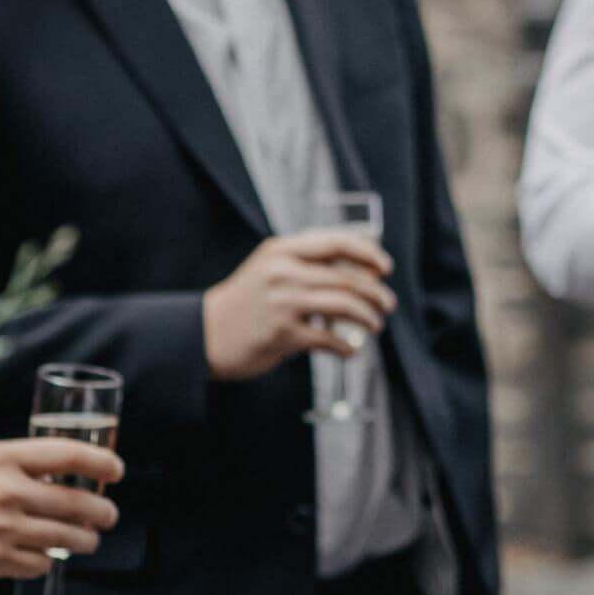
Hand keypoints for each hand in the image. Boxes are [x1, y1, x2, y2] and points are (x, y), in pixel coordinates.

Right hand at [0, 437, 122, 579]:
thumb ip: (21, 466)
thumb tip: (67, 477)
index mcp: (3, 459)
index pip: (68, 455)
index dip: (101, 462)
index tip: (117, 471)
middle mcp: (7, 493)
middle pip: (77, 502)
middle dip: (102, 511)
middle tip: (109, 515)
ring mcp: (2, 529)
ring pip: (67, 538)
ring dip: (86, 541)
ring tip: (89, 540)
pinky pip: (40, 564)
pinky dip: (46, 561)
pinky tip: (44, 555)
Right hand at [202, 231, 395, 381]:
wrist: (205, 334)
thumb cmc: (248, 301)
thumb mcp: (271, 268)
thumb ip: (309, 264)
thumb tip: (366, 269)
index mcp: (282, 250)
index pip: (336, 243)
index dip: (368, 253)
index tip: (385, 267)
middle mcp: (283, 272)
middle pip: (347, 279)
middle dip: (376, 293)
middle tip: (388, 304)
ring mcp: (282, 303)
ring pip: (345, 306)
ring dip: (368, 318)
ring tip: (376, 325)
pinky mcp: (282, 334)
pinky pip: (328, 339)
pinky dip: (346, 346)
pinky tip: (351, 350)